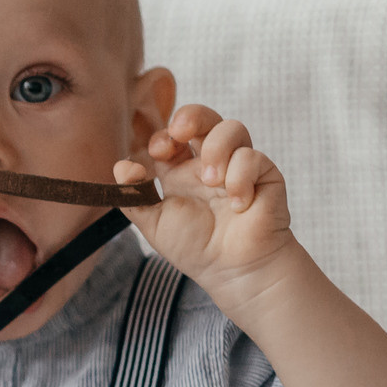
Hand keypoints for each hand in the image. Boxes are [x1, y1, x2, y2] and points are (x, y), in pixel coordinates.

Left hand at [115, 105, 295, 294]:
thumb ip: (134, 197)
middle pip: (205, 119)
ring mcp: (238, 166)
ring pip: (232, 128)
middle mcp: (209, 163)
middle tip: (181, 131)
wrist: (233, 270)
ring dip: (218, 148)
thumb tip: (121, 166)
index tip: (158, 152)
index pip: (172, 137)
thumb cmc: (195, 247)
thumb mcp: (154, 224)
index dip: (164, 136)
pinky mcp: (265, 175)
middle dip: (192, 116)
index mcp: (181, 171)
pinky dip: (241, 177)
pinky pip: (253, 157)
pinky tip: (239, 204)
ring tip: (212, 181)